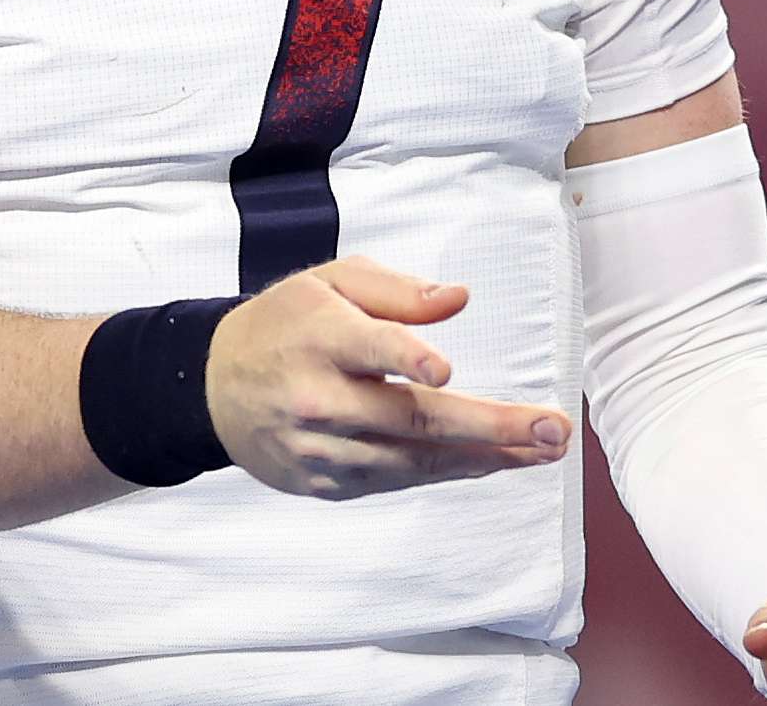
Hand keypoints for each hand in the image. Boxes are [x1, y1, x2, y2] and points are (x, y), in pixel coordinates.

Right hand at [205, 255, 571, 500]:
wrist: (213, 389)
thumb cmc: (285, 325)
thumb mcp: (330, 282)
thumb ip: (396, 290)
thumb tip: (459, 299)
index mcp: (320, 337)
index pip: (366, 348)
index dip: (405, 357)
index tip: (444, 369)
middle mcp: (319, 398)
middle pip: (411, 419)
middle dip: (490, 427)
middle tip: (553, 431)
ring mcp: (321, 449)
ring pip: (413, 461)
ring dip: (485, 458)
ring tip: (541, 450)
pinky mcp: (325, 484)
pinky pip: (397, 480)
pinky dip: (447, 471)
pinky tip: (492, 462)